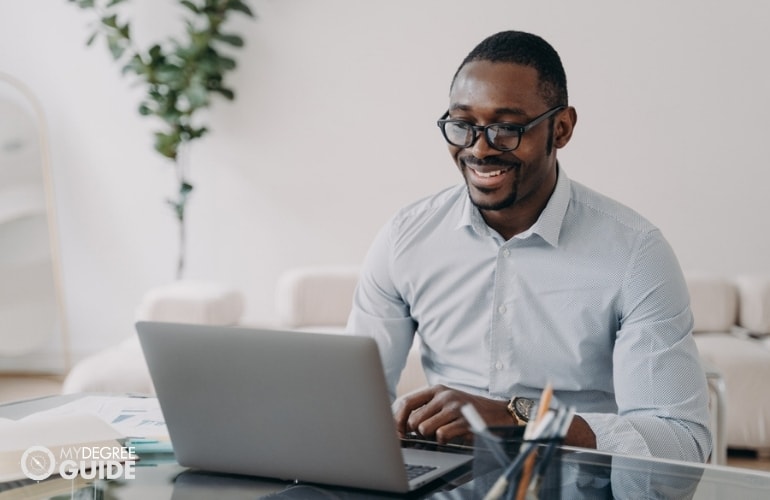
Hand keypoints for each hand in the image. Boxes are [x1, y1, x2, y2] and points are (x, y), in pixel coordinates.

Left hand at [393, 385, 512, 444]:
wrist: (498, 414)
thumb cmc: (467, 410)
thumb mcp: (446, 402)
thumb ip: (425, 408)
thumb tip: (401, 425)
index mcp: (436, 390)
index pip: (407, 402)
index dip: (398, 419)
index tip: (397, 433)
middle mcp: (444, 396)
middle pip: (414, 420)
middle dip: (417, 433)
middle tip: (428, 434)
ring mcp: (455, 408)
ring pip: (425, 429)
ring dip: (431, 437)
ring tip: (442, 433)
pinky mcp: (464, 421)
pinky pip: (442, 436)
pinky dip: (444, 441)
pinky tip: (452, 437)